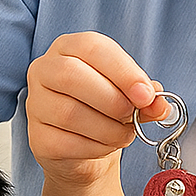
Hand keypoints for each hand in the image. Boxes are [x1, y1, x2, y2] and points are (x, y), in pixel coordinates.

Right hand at [26, 31, 167, 186]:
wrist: (85, 147)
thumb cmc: (106, 109)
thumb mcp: (130, 94)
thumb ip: (146, 96)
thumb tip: (160, 104)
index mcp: (69, 47)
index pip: (92, 47)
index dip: (123, 71)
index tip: (147, 94)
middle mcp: (45, 70)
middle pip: (71, 75)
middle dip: (112, 99)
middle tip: (133, 114)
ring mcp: (36, 104)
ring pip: (70, 113)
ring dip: (108, 128)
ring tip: (124, 132)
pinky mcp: (37, 137)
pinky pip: (67, 142)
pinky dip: (97, 147)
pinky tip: (106, 145)